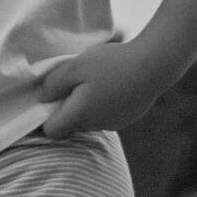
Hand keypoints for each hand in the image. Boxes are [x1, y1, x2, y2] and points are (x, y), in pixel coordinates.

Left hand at [38, 39, 180, 139]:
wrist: (154, 64)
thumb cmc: (111, 64)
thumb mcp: (75, 66)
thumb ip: (54, 84)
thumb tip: (42, 98)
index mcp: (80, 115)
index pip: (52, 132)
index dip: (44, 118)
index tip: (48, 99)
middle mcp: (96, 125)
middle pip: (71, 125)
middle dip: (67, 107)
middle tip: (73, 81)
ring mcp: (114, 123)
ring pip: (89, 119)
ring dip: (86, 104)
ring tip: (94, 78)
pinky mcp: (128, 117)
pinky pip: (106, 114)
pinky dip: (103, 102)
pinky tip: (111, 81)